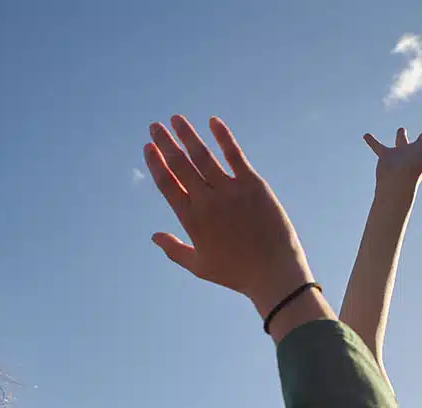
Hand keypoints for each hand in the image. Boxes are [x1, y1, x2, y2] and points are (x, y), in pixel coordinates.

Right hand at [145, 116, 312, 318]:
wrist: (273, 273)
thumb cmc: (236, 274)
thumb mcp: (199, 267)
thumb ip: (173, 250)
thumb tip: (153, 236)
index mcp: (191, 220)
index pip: (167, 184)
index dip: (155, 164)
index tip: (148, 148)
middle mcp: (207, 201)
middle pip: (180, 165)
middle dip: (165, 143)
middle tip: (155, 126)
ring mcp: (230, 191)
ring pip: (203, 156)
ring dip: (187, 135)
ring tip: (176, 119)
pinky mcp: (253, 185)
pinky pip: (235, 155)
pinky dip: (223, 137)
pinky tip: (213, 121)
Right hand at [363, 114, 421, 201]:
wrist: (397, 182)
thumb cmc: (416, 165)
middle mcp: (417, 150)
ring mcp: (401, 154)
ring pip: (402, 143)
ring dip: (402, 137)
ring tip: (402, 129)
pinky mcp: (386, 157)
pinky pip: (378, 147)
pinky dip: (372, 142)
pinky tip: (366, 135)